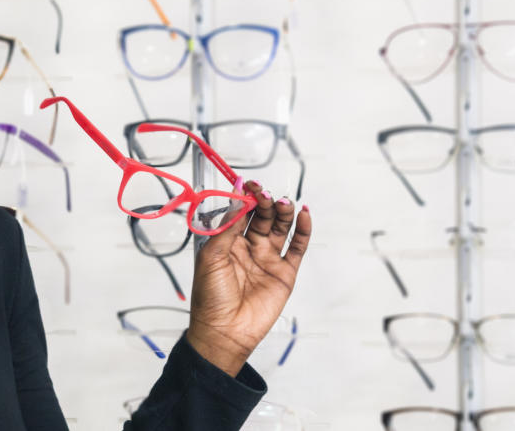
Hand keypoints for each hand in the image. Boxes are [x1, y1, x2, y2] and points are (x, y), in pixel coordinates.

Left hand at [186, 181, 310, 375]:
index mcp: (226, 242)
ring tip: (283, 202)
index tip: (249, 185)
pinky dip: (302, 231)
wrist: (224, 330)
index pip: (239, 213)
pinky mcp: (284, 273)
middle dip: (263, 202)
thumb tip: (239, 201)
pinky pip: (296, 248)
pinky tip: (304, 215)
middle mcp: (247, 247)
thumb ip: (227, 229)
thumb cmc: (210, 297)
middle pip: (261, 217)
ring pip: (279, 228)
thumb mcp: (211, 257)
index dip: (245, 198)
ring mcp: (267, 259)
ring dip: (282, 212)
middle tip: (264, 193)